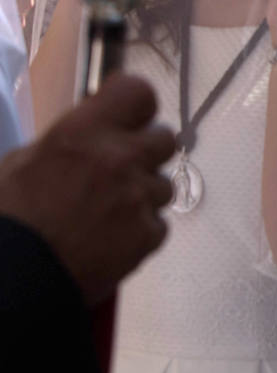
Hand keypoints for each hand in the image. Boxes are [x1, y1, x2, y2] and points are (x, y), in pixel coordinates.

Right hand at [0, 73, 174, 304]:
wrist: (16, 279)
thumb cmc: (9, 218)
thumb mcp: (20, 164)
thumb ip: (65, 143)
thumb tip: (88, 137)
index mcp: (84, 133)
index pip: (138, 93)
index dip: (135, 103)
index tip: (127, 114)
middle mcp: (121, 159)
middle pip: (165, 139)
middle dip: (146, 151)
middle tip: (121, 167)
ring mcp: (139, 198)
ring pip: (163, 185)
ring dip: (142, 193)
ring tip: (108, 211)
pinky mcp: (149, 235)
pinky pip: (157, 223)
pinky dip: (139, 230)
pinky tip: (110, 239)